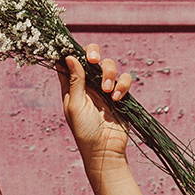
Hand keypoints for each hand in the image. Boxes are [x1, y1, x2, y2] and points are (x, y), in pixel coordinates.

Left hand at [56, 43, 133, 166]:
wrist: (104, 149)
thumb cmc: (84, 131)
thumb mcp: (75, 104)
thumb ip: (74, 80)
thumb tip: (69, 57)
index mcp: (72, 86)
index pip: (69, 62)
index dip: (70, 51)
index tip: (70, 46)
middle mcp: (88, 84)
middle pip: (91, 56)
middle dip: (93, 53)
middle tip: (93, 60)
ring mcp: (105, 88)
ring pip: (109, 65)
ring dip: (109, 74)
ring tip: (107, 91)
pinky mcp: (120, 94)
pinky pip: (125, 78)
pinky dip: (122, 85)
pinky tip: (117, 98)